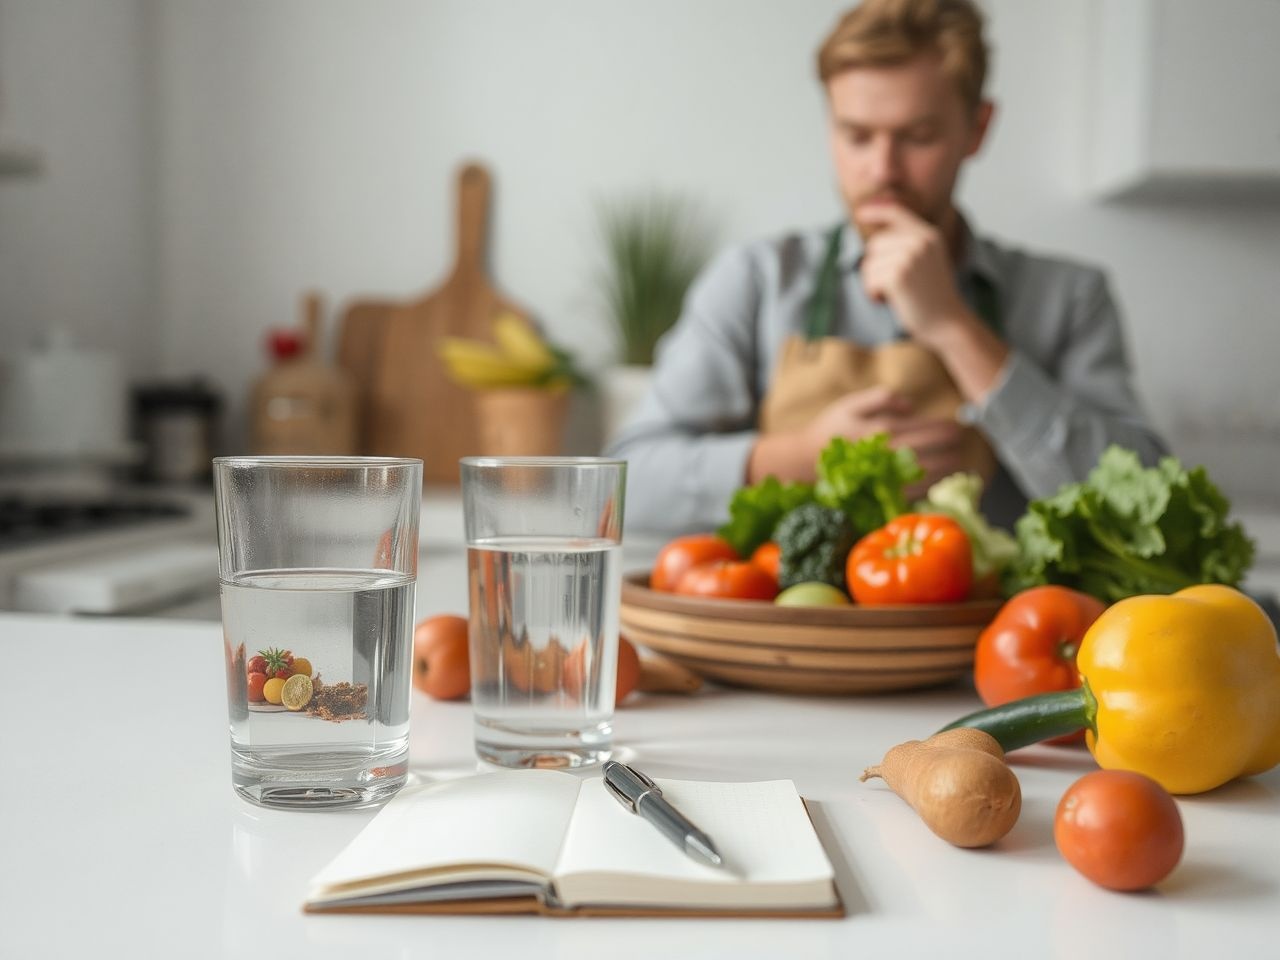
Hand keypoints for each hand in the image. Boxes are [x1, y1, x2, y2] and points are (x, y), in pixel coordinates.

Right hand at [806, 387, 969, 496]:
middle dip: (951, 446)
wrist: (805, 461)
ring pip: (926, 473)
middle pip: (931, 451)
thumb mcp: (850, 402)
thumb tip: (911, 405)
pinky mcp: (881, 492)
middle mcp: (889, 454)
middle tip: (964, 443)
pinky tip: (938, 482)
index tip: (959, 426)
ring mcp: (886, 476)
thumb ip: (882, 397)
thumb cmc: (829, 428)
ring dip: (947, 468)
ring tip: (960, 463)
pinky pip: (911, 491)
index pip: (925, 428)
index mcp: (884, 429)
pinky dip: (929, 487)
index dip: (945, 428)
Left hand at [859, 204, 970, 346]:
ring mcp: (909, 257)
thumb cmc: (932, 296)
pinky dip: (873, 294)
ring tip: (896, 294)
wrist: (947, 321)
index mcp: (928, 235)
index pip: (897, 213)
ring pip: (869, 264)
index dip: (877, 211)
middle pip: (874, 245)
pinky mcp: (898, 275)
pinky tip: (889, 301)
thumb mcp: (925, 262)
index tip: (861, 214)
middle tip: (894, 285)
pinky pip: (869, 280)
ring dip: (874, 283)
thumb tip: (874, 241)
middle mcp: (920, 241)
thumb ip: (906, 246)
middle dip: (876, 267)